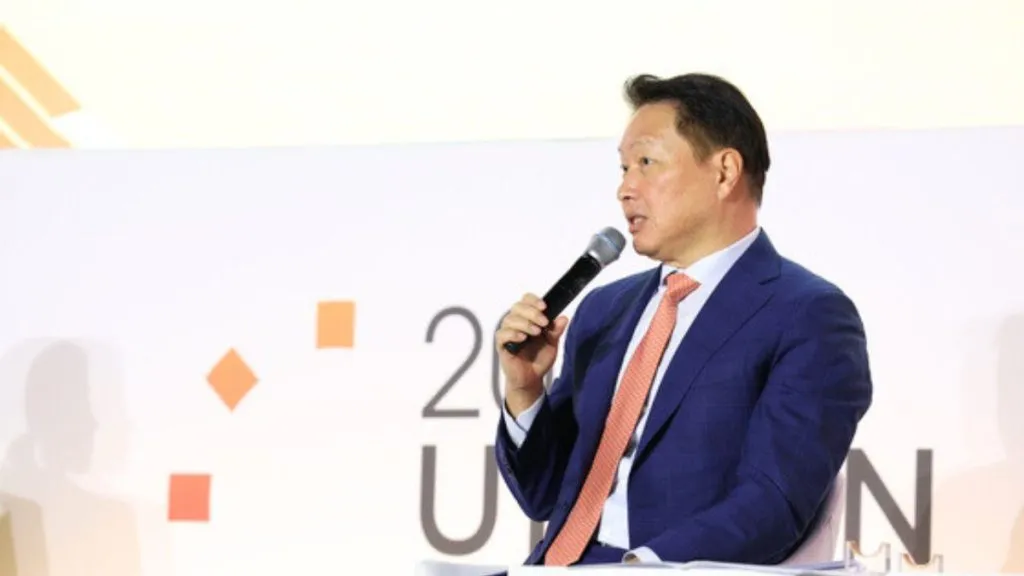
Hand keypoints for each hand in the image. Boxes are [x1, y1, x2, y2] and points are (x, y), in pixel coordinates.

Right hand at [495, 293, 568, 413]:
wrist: (532, 379)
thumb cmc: (539, 358)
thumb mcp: (552, 344)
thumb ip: (556, 331)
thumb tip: (564, 318)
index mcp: (528, 318)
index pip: (526, 300)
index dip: (534, 300)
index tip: (544, 307)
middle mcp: (516, 322)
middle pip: (518, 307)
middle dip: (532, 312)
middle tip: (543, 323)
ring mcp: (508, 333)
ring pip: (510, 319)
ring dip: (525, 323)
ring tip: (536, 332)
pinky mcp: (501, 345)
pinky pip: (502, 334)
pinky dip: (512, 334)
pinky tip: (522, 338)